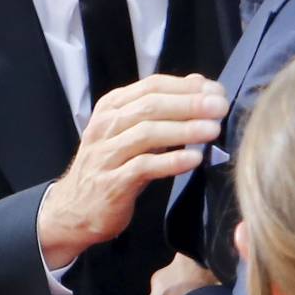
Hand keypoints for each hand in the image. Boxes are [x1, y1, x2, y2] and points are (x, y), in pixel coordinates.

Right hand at [37, 74, 226, 267]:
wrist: (74, 209)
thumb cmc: (111, 166)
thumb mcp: (132, 132)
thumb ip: (162, 110)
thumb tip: (199, 84)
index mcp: (112, 106)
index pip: (152, 85)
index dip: (186, 86)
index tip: (215, 90)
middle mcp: (106, 125)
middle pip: (151, 106)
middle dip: (189, 104)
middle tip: (220, 107)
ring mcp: (107, 153)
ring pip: (147, 133)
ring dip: (184, 130)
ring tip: (212, 130)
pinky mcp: (112, 183)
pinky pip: (144, 166)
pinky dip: (171, 162)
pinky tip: (194, 160)